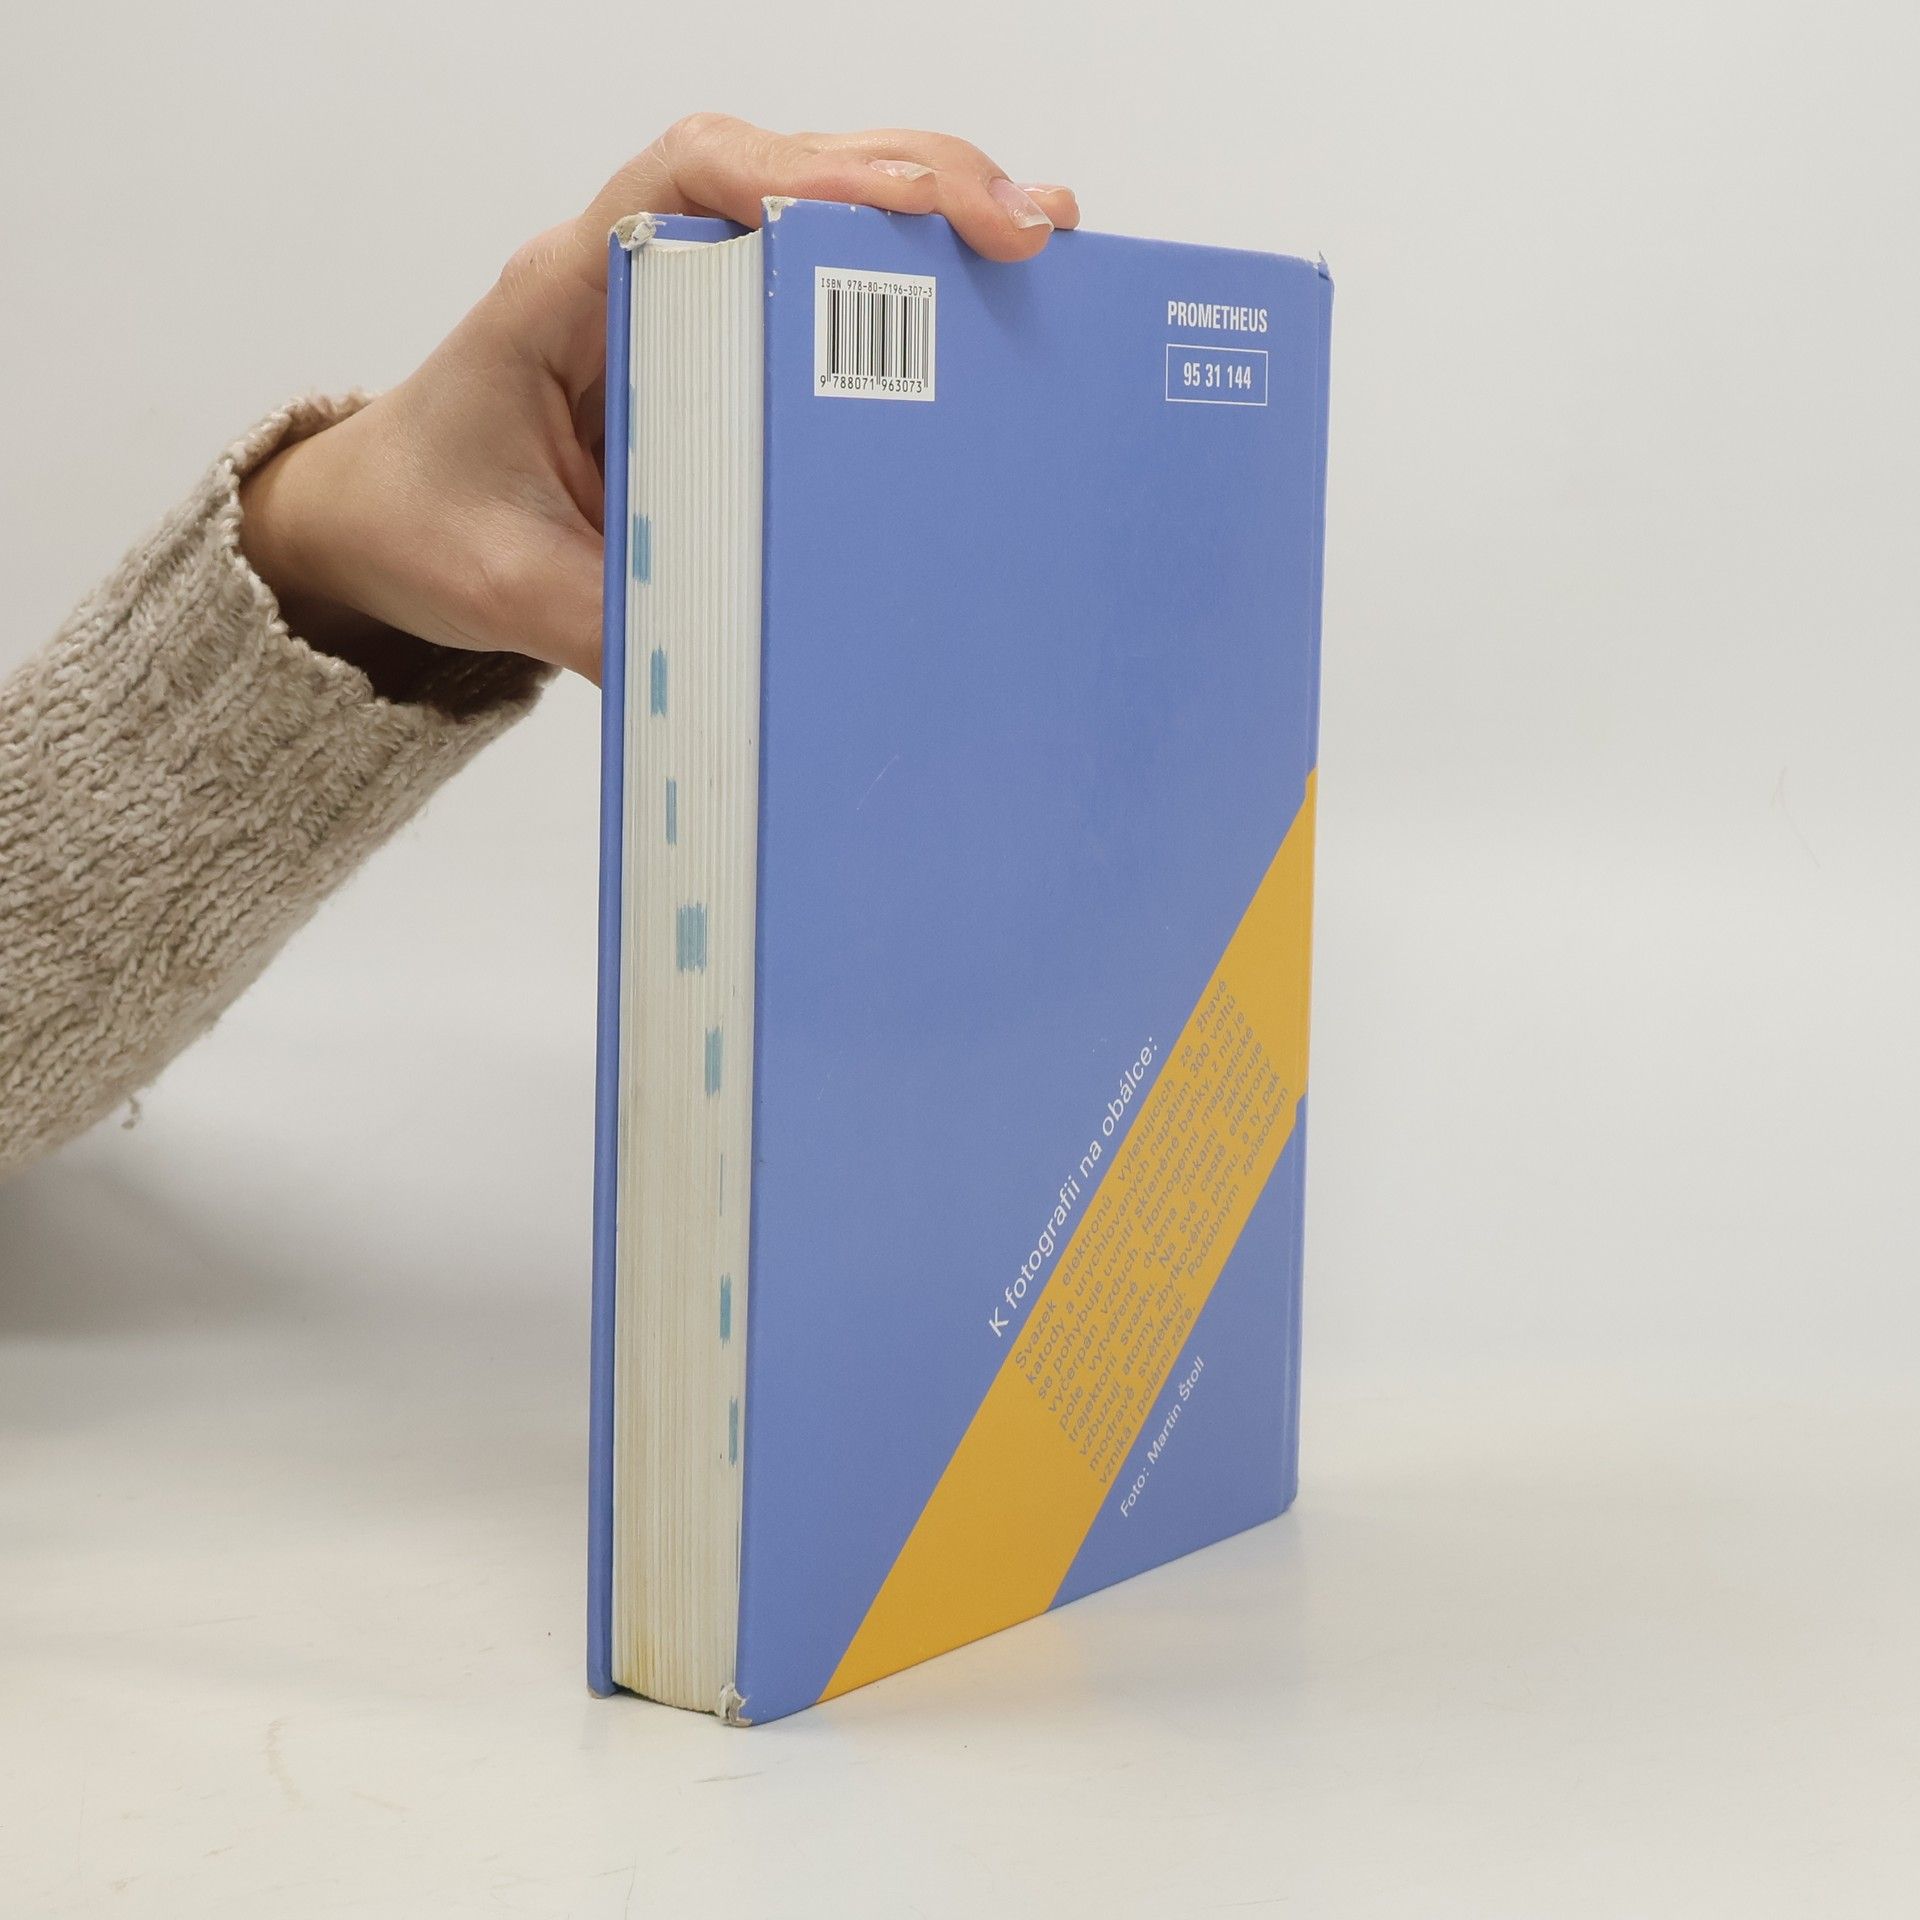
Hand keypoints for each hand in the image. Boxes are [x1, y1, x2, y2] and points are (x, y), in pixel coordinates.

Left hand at [240, 115, 1079, 686]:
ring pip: (808, 199)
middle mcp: (625, 269)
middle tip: (1021, 227)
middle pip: (774, 164)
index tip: (885, 216)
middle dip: (906, 179)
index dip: (790, 177)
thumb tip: (736, 669)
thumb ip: (605, 620)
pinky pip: (807, 276)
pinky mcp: (708, 339)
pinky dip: (897, 269)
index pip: (679, 184)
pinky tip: (977, 289)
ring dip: (922, 203)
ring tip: (1036, 236)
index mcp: (559, 294)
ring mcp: (672, 294)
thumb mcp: (502, 587)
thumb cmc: (424, 525)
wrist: (382, 523)